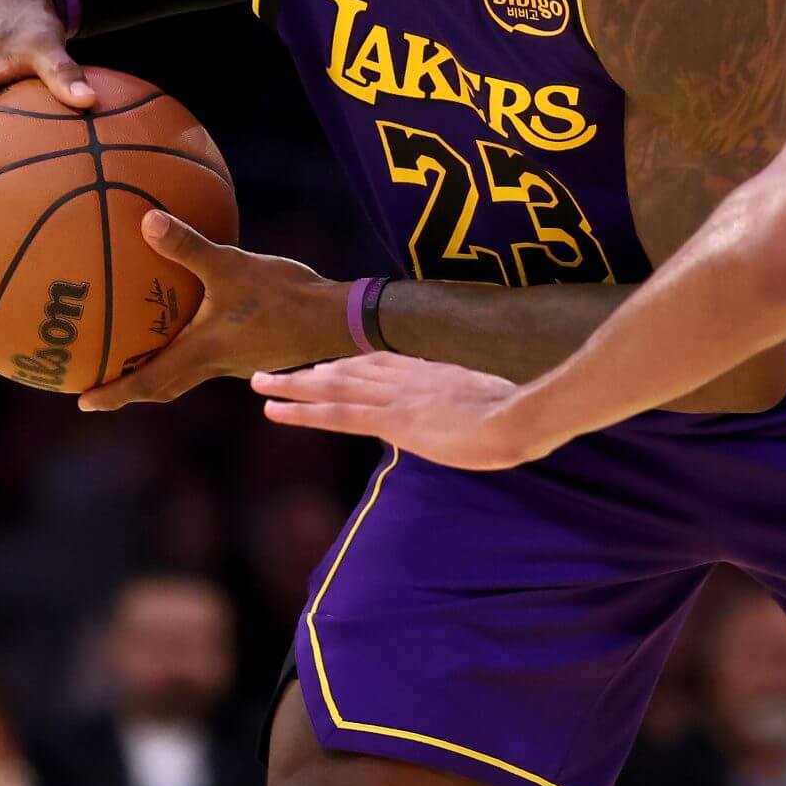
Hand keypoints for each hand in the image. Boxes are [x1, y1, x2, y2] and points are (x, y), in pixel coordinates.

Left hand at [79, 211, 341, 410]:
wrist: (337, 319)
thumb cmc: (284, 297)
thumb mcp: (231, 265)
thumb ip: (187, 246)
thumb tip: (145, 221)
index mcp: (200, 353)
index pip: (146, 383)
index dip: (112, 394)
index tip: (82, 401)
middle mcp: (214, 365)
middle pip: (163, 388)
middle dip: (131, 391)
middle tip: (103, 389)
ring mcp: (236, 361)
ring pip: (188, 375)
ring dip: (161, 373)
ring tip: (140, 358)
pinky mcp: (254, 350)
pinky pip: (212, 357)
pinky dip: (192, 351)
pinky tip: (198, 323)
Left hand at [252, 352, 561, 469]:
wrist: (525, 415)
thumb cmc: (525, 415)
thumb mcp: (499, 404)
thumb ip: (480, 405)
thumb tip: (483, 411)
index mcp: (436, 373)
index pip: (384, 364)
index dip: (351, 365)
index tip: (328, 365)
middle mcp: (410, 378)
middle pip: (352, 370)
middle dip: (313, 370)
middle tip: (276, 369)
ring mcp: (399, 397)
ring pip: (335, 386)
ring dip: (294, 384)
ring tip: (260, 383)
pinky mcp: (393, 420)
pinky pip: (337, 414)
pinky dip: (301, 411)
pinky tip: (273, 410)